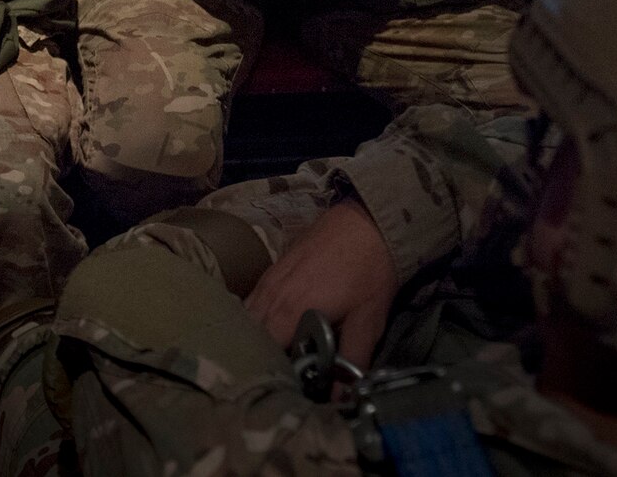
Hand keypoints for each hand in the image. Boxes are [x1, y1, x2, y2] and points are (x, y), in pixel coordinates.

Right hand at [245, 198, 398, 372]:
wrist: (369, 219)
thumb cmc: (370, 271)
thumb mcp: (368, 321)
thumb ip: (352, 360)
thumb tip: (339, 397)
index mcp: (289, 312)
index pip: (261, 352)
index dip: (268, 372)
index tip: (280, 387)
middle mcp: (270, 295)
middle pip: (248, 334)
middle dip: (256, 356)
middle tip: (274, 375)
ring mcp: (269, 278)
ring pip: (247, 316)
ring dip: (254, 336)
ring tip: (270, 355)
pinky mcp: (273, 267)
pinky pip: (253, 299)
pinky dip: (256, 317)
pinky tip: (271, 328)